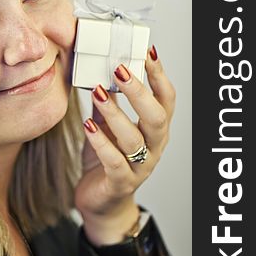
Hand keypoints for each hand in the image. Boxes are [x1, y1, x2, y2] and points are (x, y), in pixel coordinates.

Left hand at [74, 46, 175, 243]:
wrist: (102, 203)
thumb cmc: (107, 161)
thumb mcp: (109, 128)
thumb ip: (109, 104)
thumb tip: (97, 71)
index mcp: (155, 130)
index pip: (166, 99)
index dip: (159, 75)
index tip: (147, 51)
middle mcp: (154, 147)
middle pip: (157, 117)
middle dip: (139, 91)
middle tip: (119, 69)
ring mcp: (140, 167)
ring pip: (135, 138)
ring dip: (116, 112)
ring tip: (98, 91)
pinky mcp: (121, 183)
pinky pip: (115, 162)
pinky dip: (101, 142)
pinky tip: (88, 125)